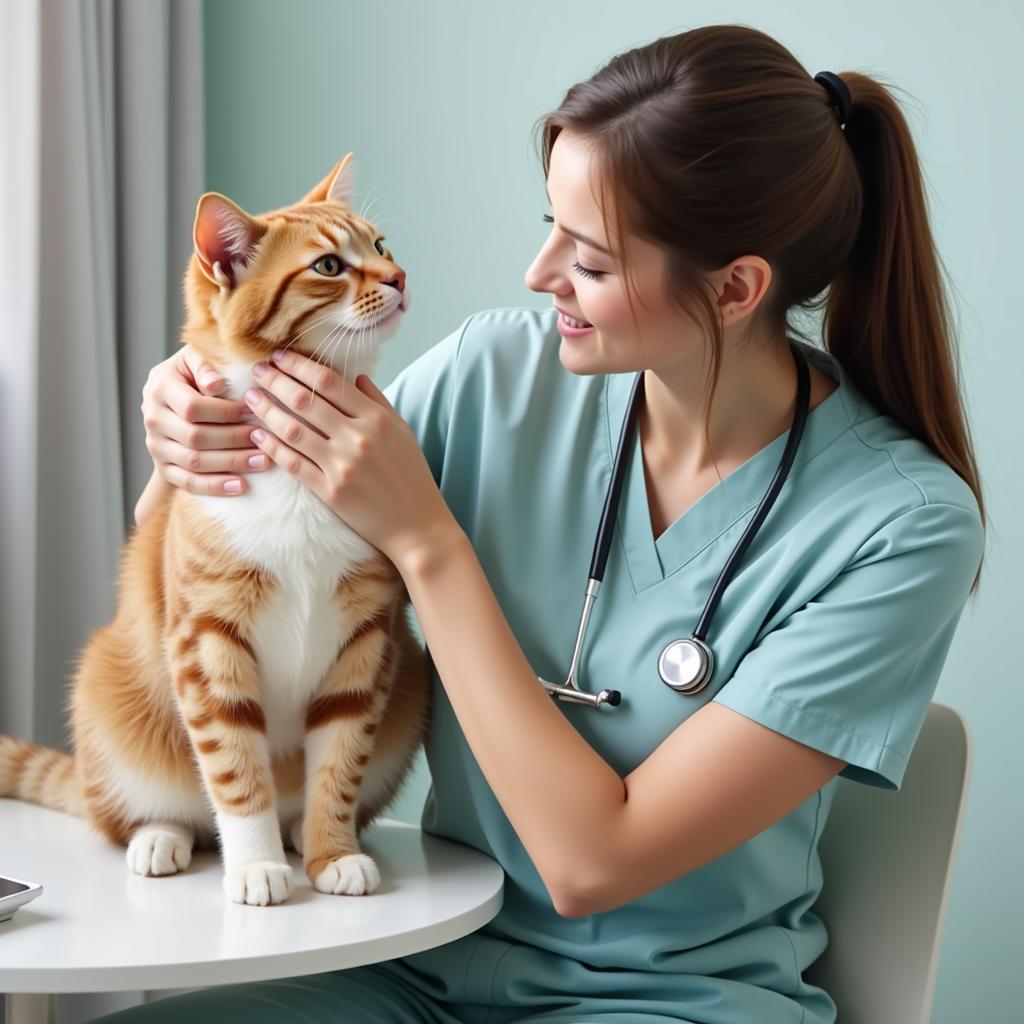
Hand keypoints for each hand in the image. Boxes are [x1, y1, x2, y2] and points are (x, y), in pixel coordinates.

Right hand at [141, 345, 270, 494]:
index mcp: (160, 389)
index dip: (225, 411)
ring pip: (194, 462)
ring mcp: (156, 447)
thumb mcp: (194, 359)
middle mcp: (153, 420)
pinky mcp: (164, 468)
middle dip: (234, 440)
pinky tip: (240, 486)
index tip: (253, 411)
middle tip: (264, 439)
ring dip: (231, 463)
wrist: (169, 399)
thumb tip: (216, 384)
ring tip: (262, 461)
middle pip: (195, 437)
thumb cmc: (191, 374)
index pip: (193, 407)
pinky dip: (215, 487)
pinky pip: (189, 483)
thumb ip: (205, 365)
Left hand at [242, 348, 458, 568]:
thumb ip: (378, 401)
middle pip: (306, 400)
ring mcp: (342, 466)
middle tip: (257, 370)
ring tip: (251, 398)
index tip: (281, 357)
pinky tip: (258, 435)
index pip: (329, 382)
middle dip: (276, 381)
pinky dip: (272, 447)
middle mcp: (358, 438)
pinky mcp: (330, 491)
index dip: (300, 366)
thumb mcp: (402, 431)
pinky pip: (293, 464)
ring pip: (293, 430)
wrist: (416, 525)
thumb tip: (355, 376)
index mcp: (376, 419)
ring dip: (267, 410)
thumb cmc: (411, 476)